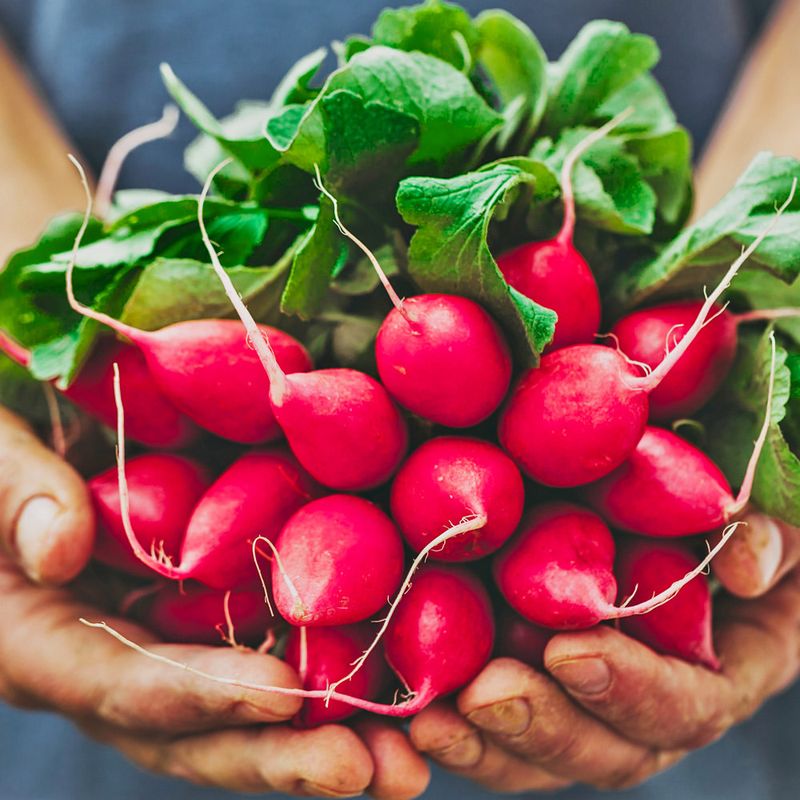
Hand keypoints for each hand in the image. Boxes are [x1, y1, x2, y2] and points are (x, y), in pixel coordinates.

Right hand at [0, 406, 428, 798]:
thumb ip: (15, 496)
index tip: (285, 695)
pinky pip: (253, 665)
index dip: (201, 695)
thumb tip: (64, 548)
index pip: (122, 684)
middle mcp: (105, 669)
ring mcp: (155, 653)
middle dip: (280, 760)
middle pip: (192, 736)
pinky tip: (384, 694)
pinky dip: (318, 690)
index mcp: (38, 641)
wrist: (22, 464)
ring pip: (233, 720)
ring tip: (404, 762)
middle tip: (372, 771)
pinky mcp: (193, 626)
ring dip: (317, 743)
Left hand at [410, 513, 799, 791]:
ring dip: (487, 745)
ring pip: (543, 754)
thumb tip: (744, 562)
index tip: (570, 651)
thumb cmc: (735, 523)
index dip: (632, 688)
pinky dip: (457, 726)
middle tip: (484, 696)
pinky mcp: (542, 687)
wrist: (688, 525)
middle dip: (544, 726)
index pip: (686, 705)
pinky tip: (408, 713)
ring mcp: (595, 706)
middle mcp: (655, 709)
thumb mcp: (781, 522)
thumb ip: (773, 539)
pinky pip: (500, 726)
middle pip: (605, 749)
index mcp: (725, 673)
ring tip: (429, 723)